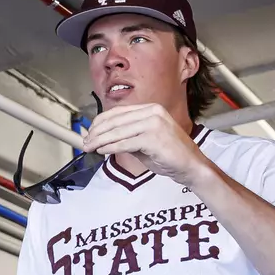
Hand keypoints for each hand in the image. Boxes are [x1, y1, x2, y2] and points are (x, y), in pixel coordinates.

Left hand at [81, 103, 210, 184]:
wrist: (190, 165)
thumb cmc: (167, 154)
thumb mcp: (143, 141)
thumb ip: (125, 136)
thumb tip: (101, 138)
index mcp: (150, 109)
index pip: (117, 112)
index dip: (99, 122)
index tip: (89, 132)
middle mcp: (152, 112)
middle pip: (115, 121)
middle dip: (96, 132)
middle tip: (85, 143)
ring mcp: (153, 123)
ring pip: (117, 131)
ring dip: (99, 140)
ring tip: (89, 148)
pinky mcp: (153, 138)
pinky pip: (124, 143)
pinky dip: (110, 147)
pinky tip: (102, 151)